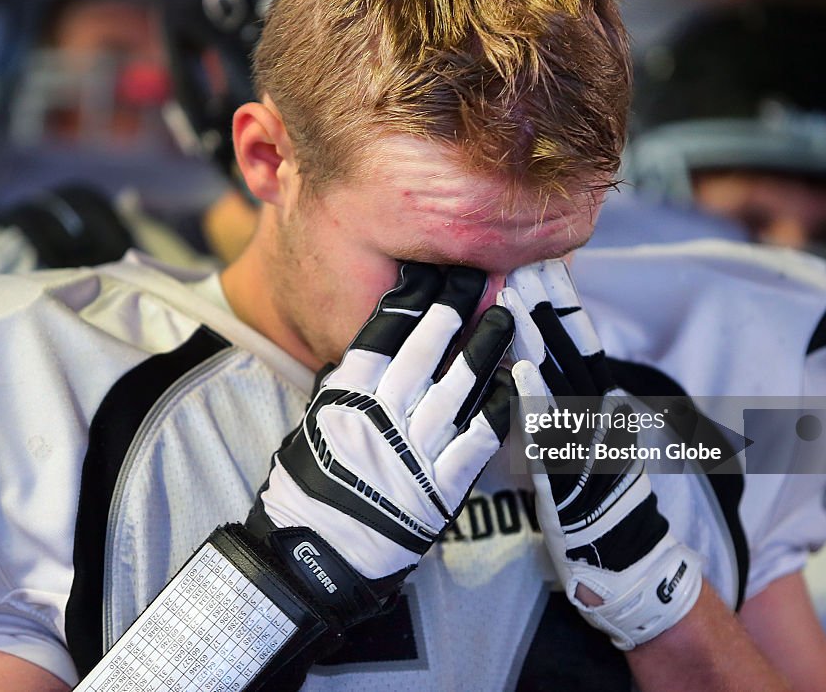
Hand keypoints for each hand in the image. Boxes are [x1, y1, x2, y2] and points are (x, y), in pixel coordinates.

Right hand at [245, 262, 514, 627]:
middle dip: (452, 307)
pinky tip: (516, 381)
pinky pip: (479, 438)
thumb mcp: (316, 422)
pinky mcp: (442, 486)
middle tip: (475, 275)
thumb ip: (345, 386)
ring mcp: (415, 449)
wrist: (316, 554)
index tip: (430, 271)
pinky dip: (500, 409)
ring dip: (484, 348)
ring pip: (459, 386)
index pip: (383, 332)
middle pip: (424, 349)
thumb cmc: (309, 487)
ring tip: (506, 316)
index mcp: (347, 395)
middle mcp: (382, 414)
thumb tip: (367, 351)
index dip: (410, 298)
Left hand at [499, 259, 701, 649]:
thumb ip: (555, 403)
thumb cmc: (592, 496)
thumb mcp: (575, 439)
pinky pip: (550, 429)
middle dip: (545, 299)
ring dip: (537, 333)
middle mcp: (597, 411)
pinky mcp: (571, 470)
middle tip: (521, 254)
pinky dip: (536, 396)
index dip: (559, 299)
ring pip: (559, 374)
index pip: (578, 340)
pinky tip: (518, 368)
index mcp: (597, 401)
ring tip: (515, 292)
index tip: (540, 258)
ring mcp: (586, 438)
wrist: (625, 556)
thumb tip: (524, 367)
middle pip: (569, 345)